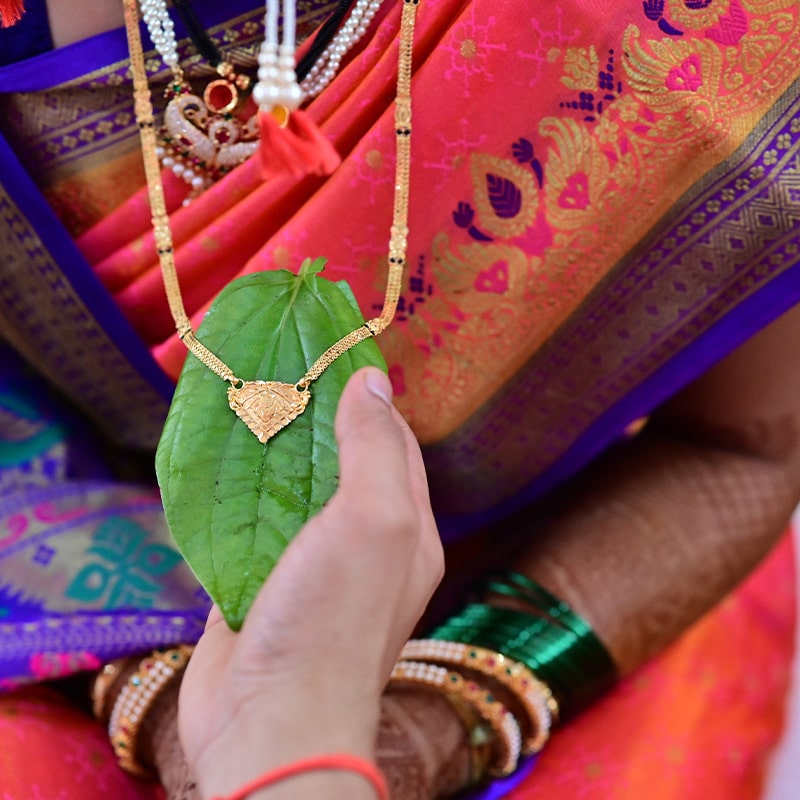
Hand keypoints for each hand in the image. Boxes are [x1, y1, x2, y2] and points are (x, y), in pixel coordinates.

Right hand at [178, 367, 443, 797]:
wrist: (272, 719)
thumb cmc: (333, 618)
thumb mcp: (373, 518)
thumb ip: (374, 448)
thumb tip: (373, 381)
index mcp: (407, 528)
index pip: (395, 444)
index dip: (368, 398)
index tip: (332, 355)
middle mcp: (365, 543)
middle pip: (344, 463)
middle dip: (317, 419)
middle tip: (279, 372)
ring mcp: (312, 565)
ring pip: (297, 491)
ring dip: (275, 452)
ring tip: (247, 402)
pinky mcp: (261, 582)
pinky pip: (253, 524)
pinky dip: (240, 491)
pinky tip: (218, 460)